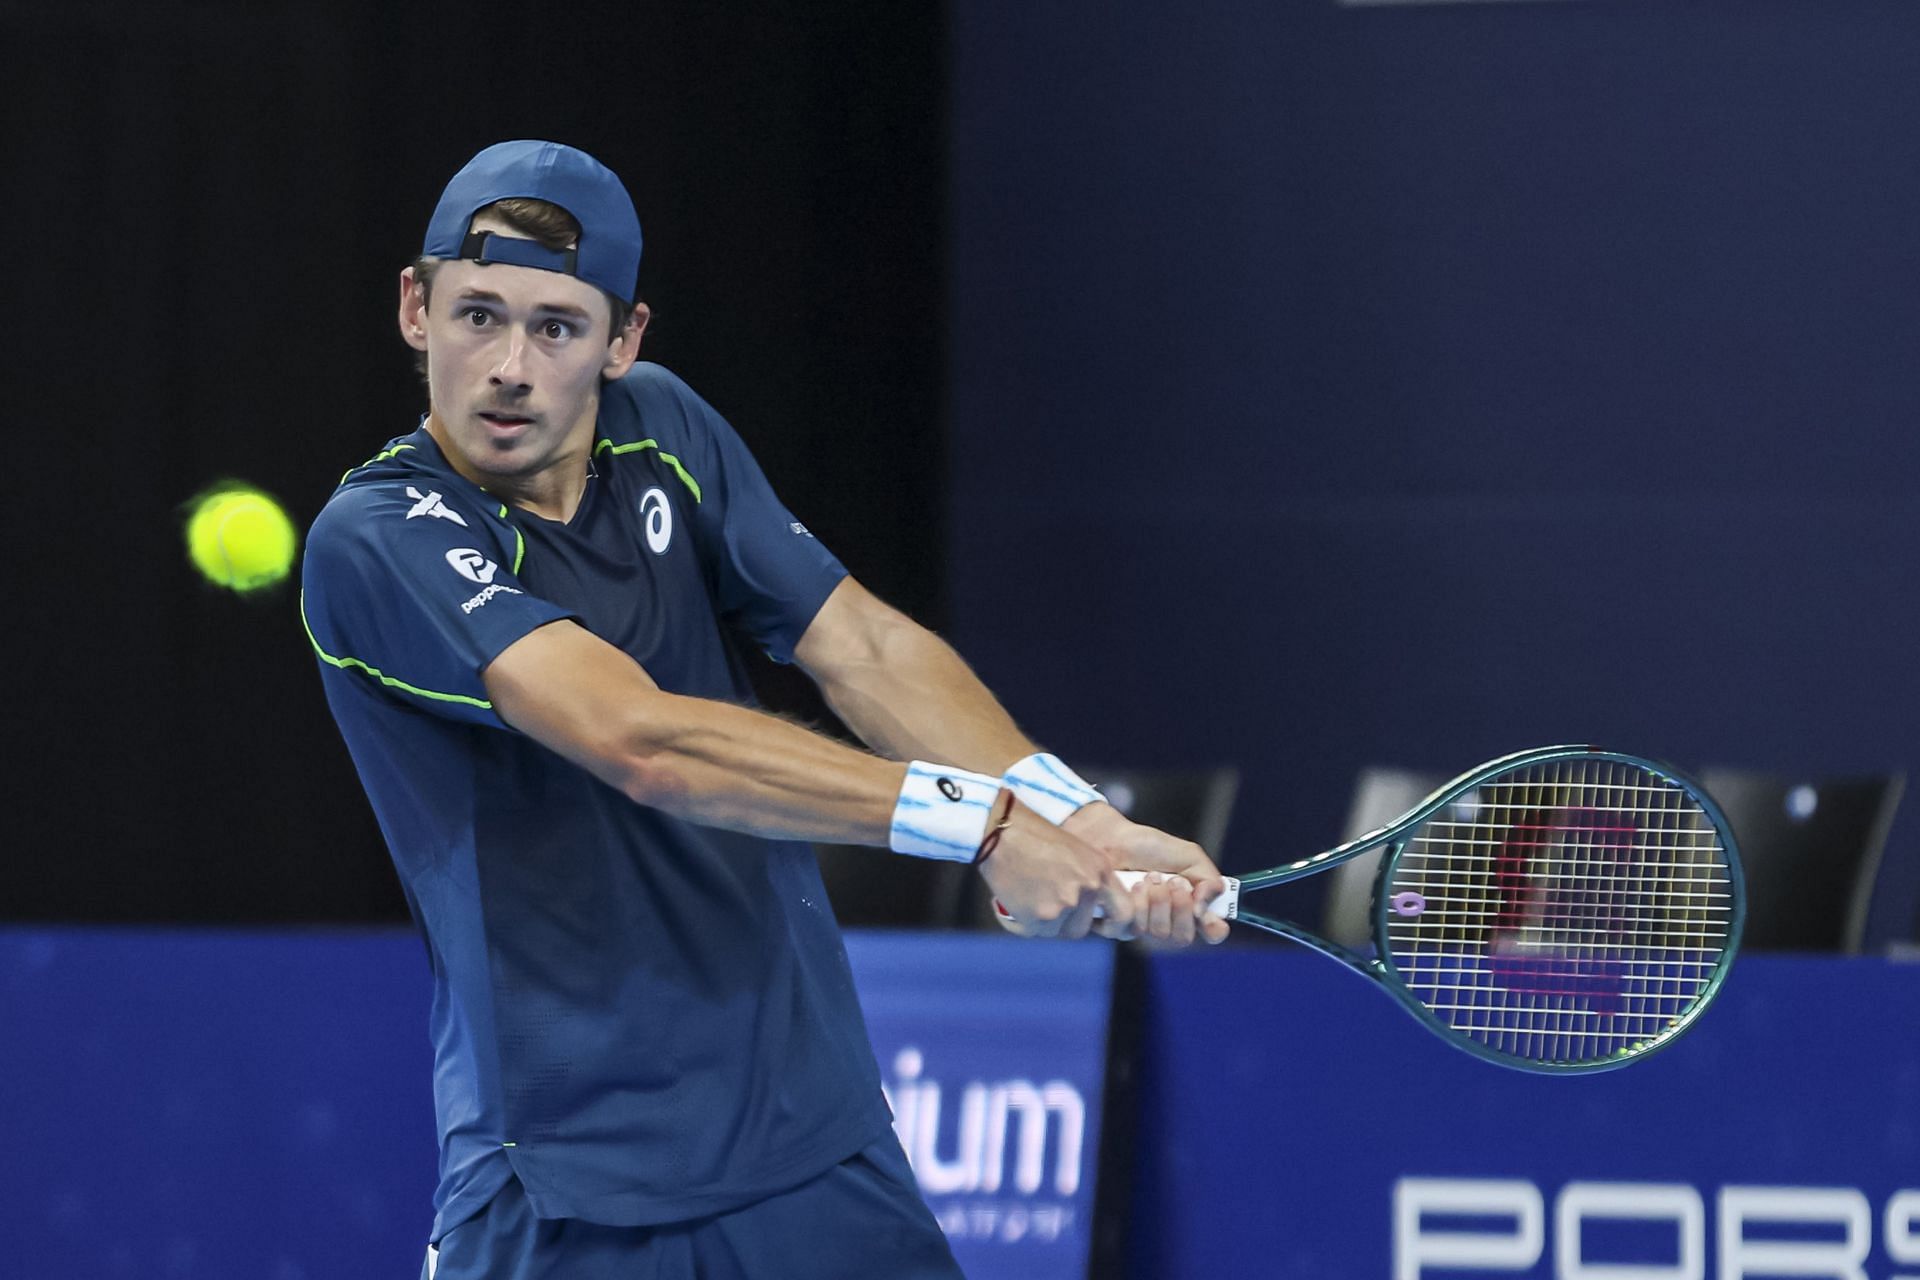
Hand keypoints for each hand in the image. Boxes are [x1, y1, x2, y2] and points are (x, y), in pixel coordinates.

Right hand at [976, 802, 1132, 939]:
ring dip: (1039, 920)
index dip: (1110, 923)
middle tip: (1041, 903)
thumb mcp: (1075, 851)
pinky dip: (1017, 921)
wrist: (1001, 831)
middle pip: (1080, 928)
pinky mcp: (1040, 917)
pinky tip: (1005, 901)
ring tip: (1023, 895)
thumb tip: (1087, 910)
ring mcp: (1065, 905)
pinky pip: (1031, 931)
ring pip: (1054, 931)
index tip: (1096, 924)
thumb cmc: (1032, 835)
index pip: (1123, 912)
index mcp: (1100, 871)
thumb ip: (1087, 880)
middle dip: (1061, 922)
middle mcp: (1087, 889)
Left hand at [1061, 801, 1229, 945]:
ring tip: (1148, 878)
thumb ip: (1208, 880)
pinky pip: (1132, 929)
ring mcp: (1142, 927)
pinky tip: (1132, 886)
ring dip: (1157, 899)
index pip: (1211, 932)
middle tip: (1172, 882)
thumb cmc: (1148, 847)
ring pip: (1159, 933)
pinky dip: (1136, 902)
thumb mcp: (1189, 856)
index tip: (1210, 918)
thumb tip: (1205, 910)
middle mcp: (1168, 922)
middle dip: (1180, 907)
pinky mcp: (1116, 926)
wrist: (1112, 839)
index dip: (1213, 929)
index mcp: (1190, 907)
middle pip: (1183, 938)